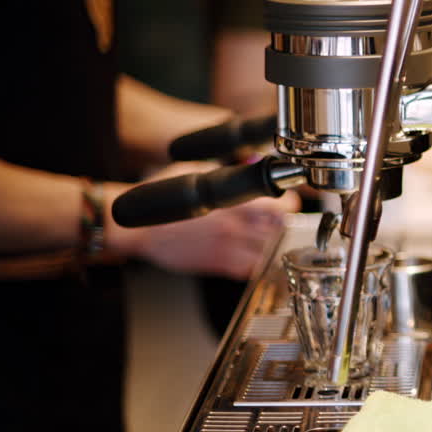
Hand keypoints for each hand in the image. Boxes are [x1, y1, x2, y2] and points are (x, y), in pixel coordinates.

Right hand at [106, 163, 300, 279]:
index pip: (279, 207)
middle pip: (280, 230)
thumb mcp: (196, 173)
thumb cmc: (167, 204)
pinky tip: (259, 255)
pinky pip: (252, 269)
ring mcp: (229, 249)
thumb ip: (225, 171)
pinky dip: (261, 264)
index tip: (289, 203)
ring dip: (277, 244)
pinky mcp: (220, 265)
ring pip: (270, 251)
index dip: (289, 205)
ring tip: (273, 238)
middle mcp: (234, 227)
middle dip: (288, 225)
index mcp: (231, 203)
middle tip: (285, 222)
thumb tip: (251, 162)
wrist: (141, 232)